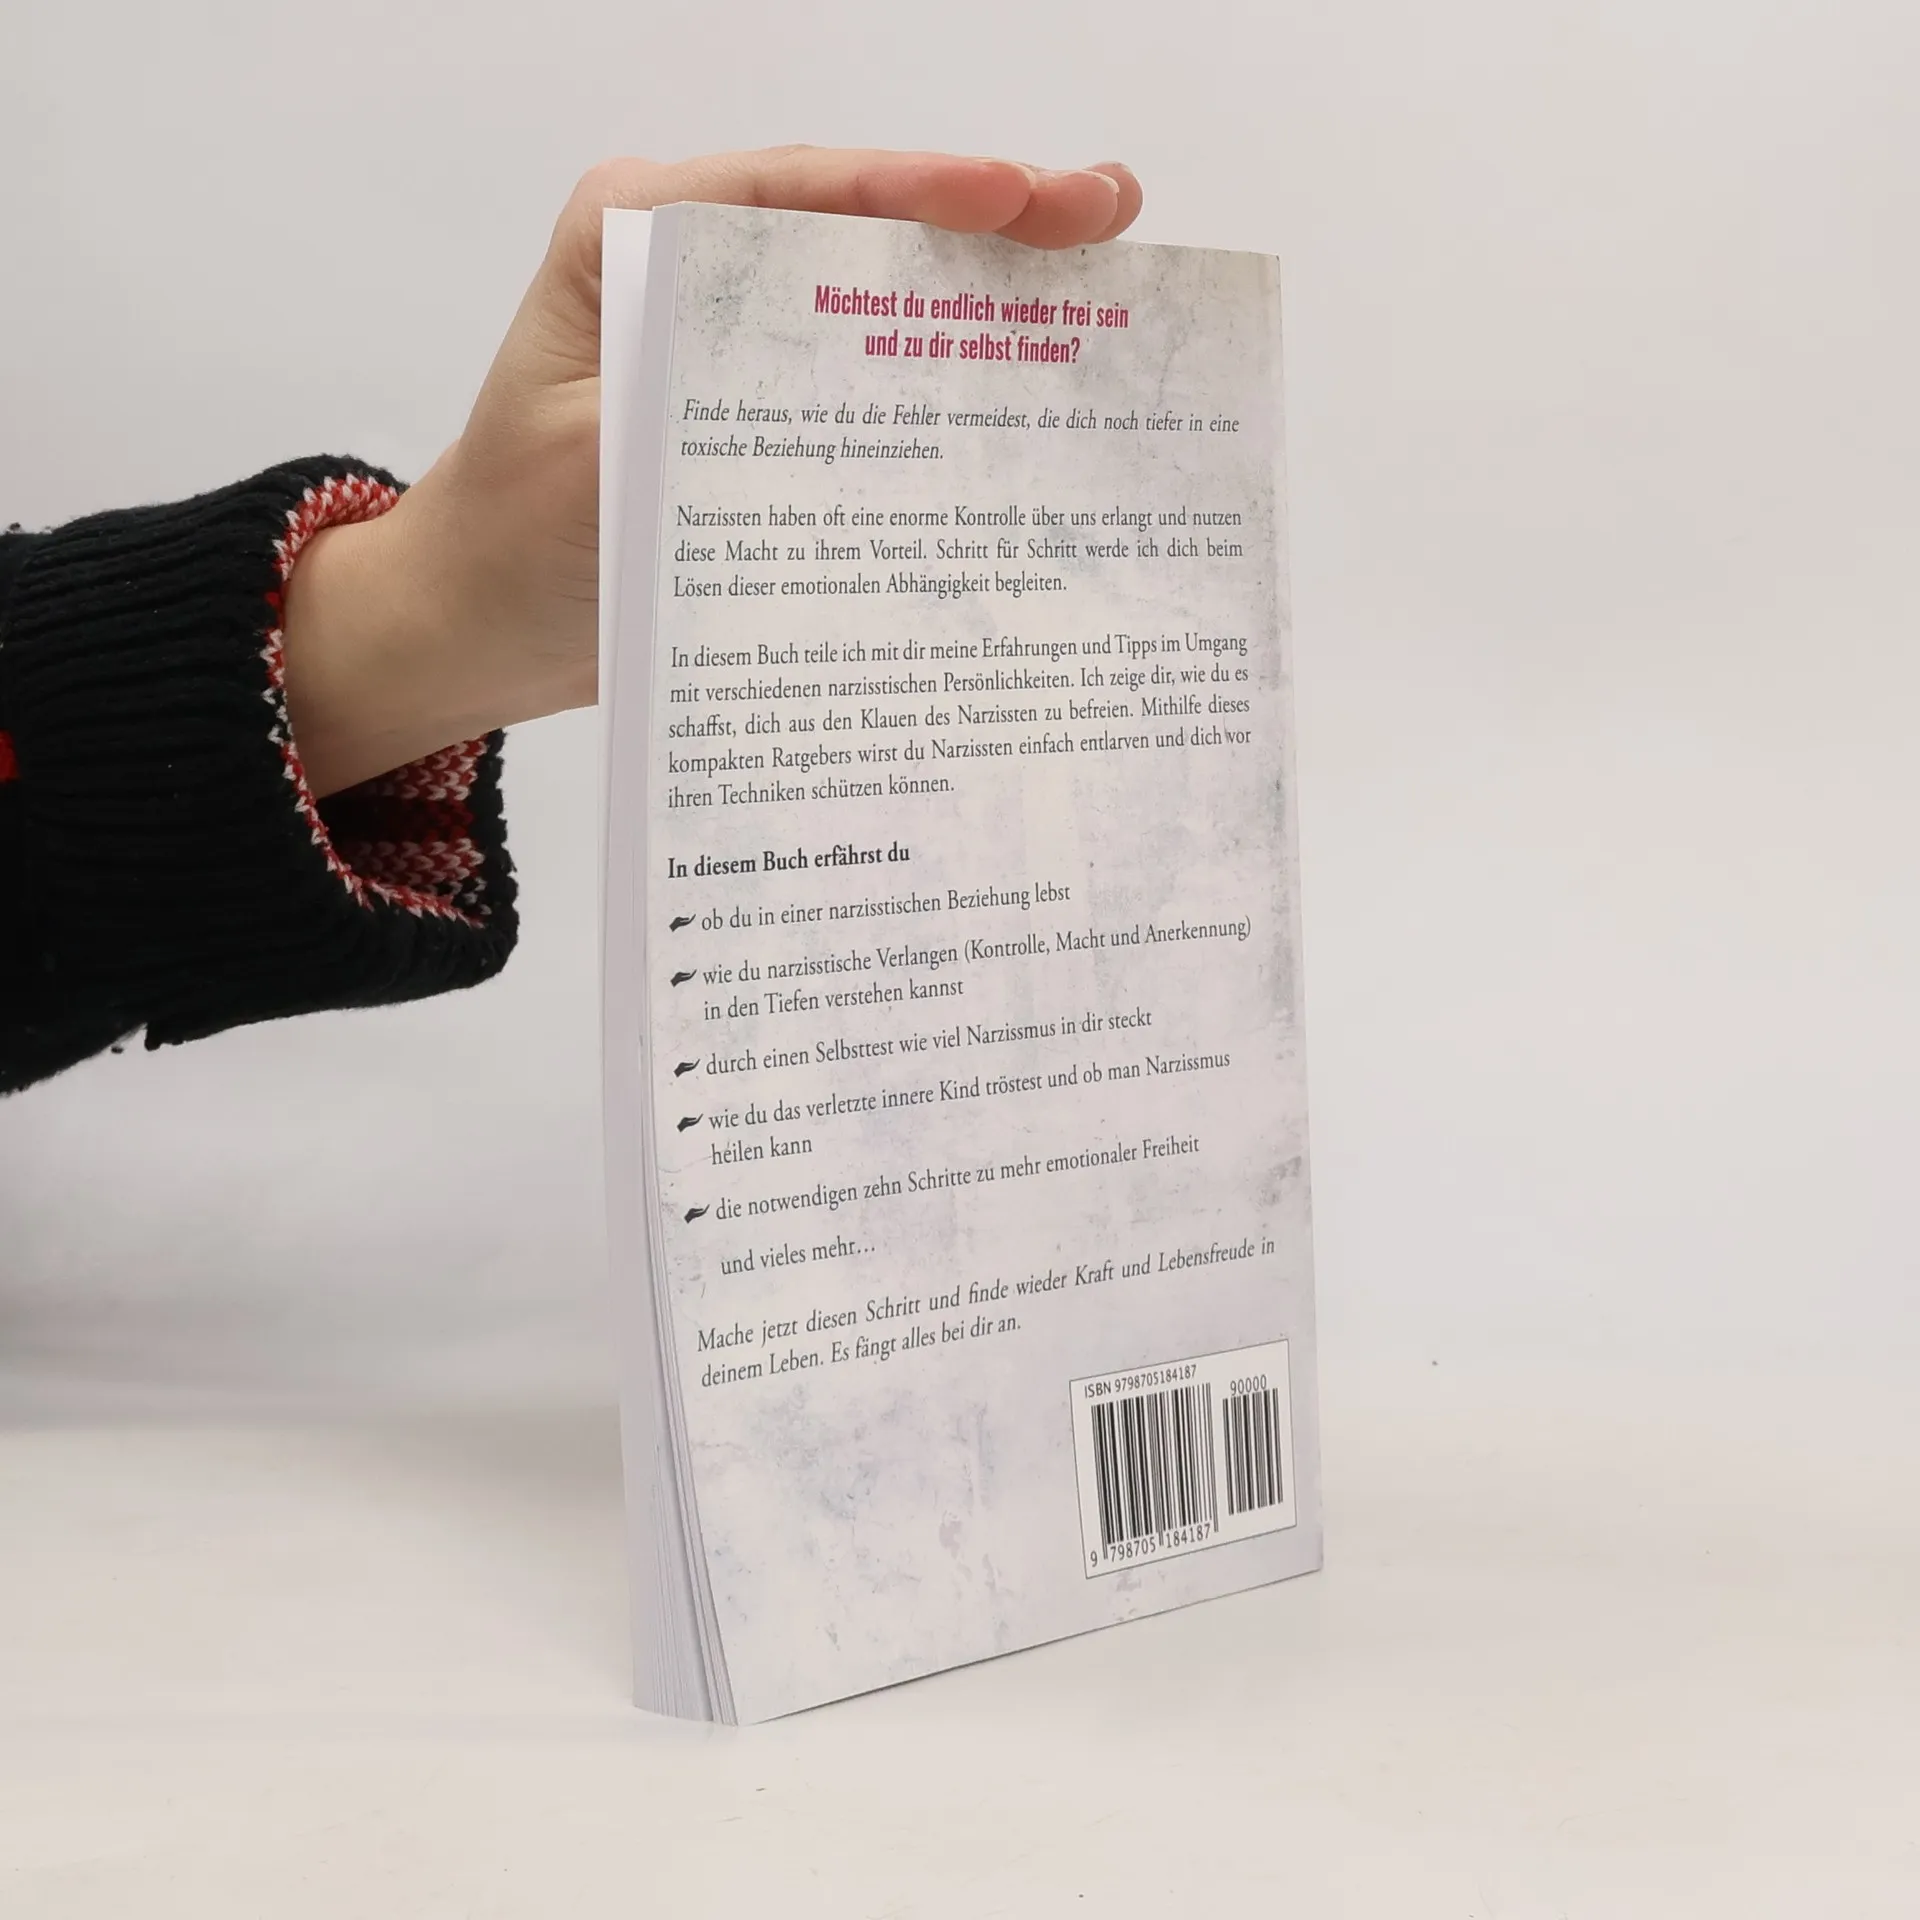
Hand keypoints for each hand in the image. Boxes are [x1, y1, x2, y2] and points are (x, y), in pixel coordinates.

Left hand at [282, 148, 1142, 795]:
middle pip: (860, 227)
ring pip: (881, 299)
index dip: (916, 189)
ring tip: (1108, 273)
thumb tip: (841, 407)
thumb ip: (699, 414)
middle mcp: (695, 267)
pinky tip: (1037, 382)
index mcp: (636, 235)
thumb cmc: (514, 542)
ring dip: (991, 292)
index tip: (1018, 196)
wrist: (481, 626)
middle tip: (1110, 212)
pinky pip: (870, 384)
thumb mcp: (593, 468)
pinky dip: (951, 383)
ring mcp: (740, 339)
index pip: (796, 191)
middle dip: (990, 218)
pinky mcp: (767, 412)